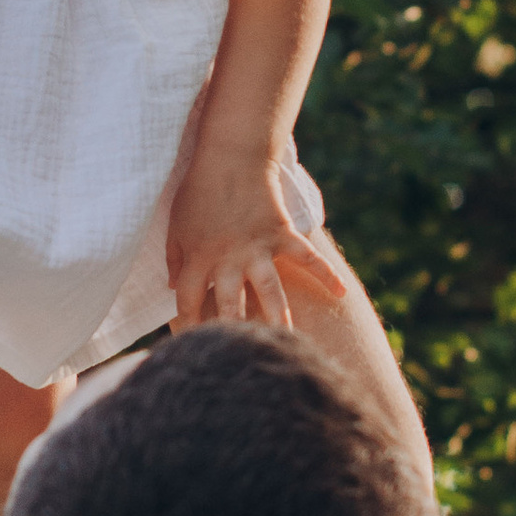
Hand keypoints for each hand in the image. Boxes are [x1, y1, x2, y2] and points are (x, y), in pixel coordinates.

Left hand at [167, 152, 346, 330]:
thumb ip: (174, 258)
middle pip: (230, 305)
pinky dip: (326, 274)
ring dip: (277, 319)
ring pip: (269, 292)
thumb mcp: (176, 224)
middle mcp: (229, 259)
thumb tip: (173, 287)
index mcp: (199, 258)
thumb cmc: (198, 190)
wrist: (231, 155)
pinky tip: (341, 294)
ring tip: (287, 344)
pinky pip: (306, 258)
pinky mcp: (281, 235)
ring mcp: (258, 248)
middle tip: (238, 360)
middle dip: (233, 334)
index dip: (186, 326)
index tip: (188, 345)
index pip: (188, 302)